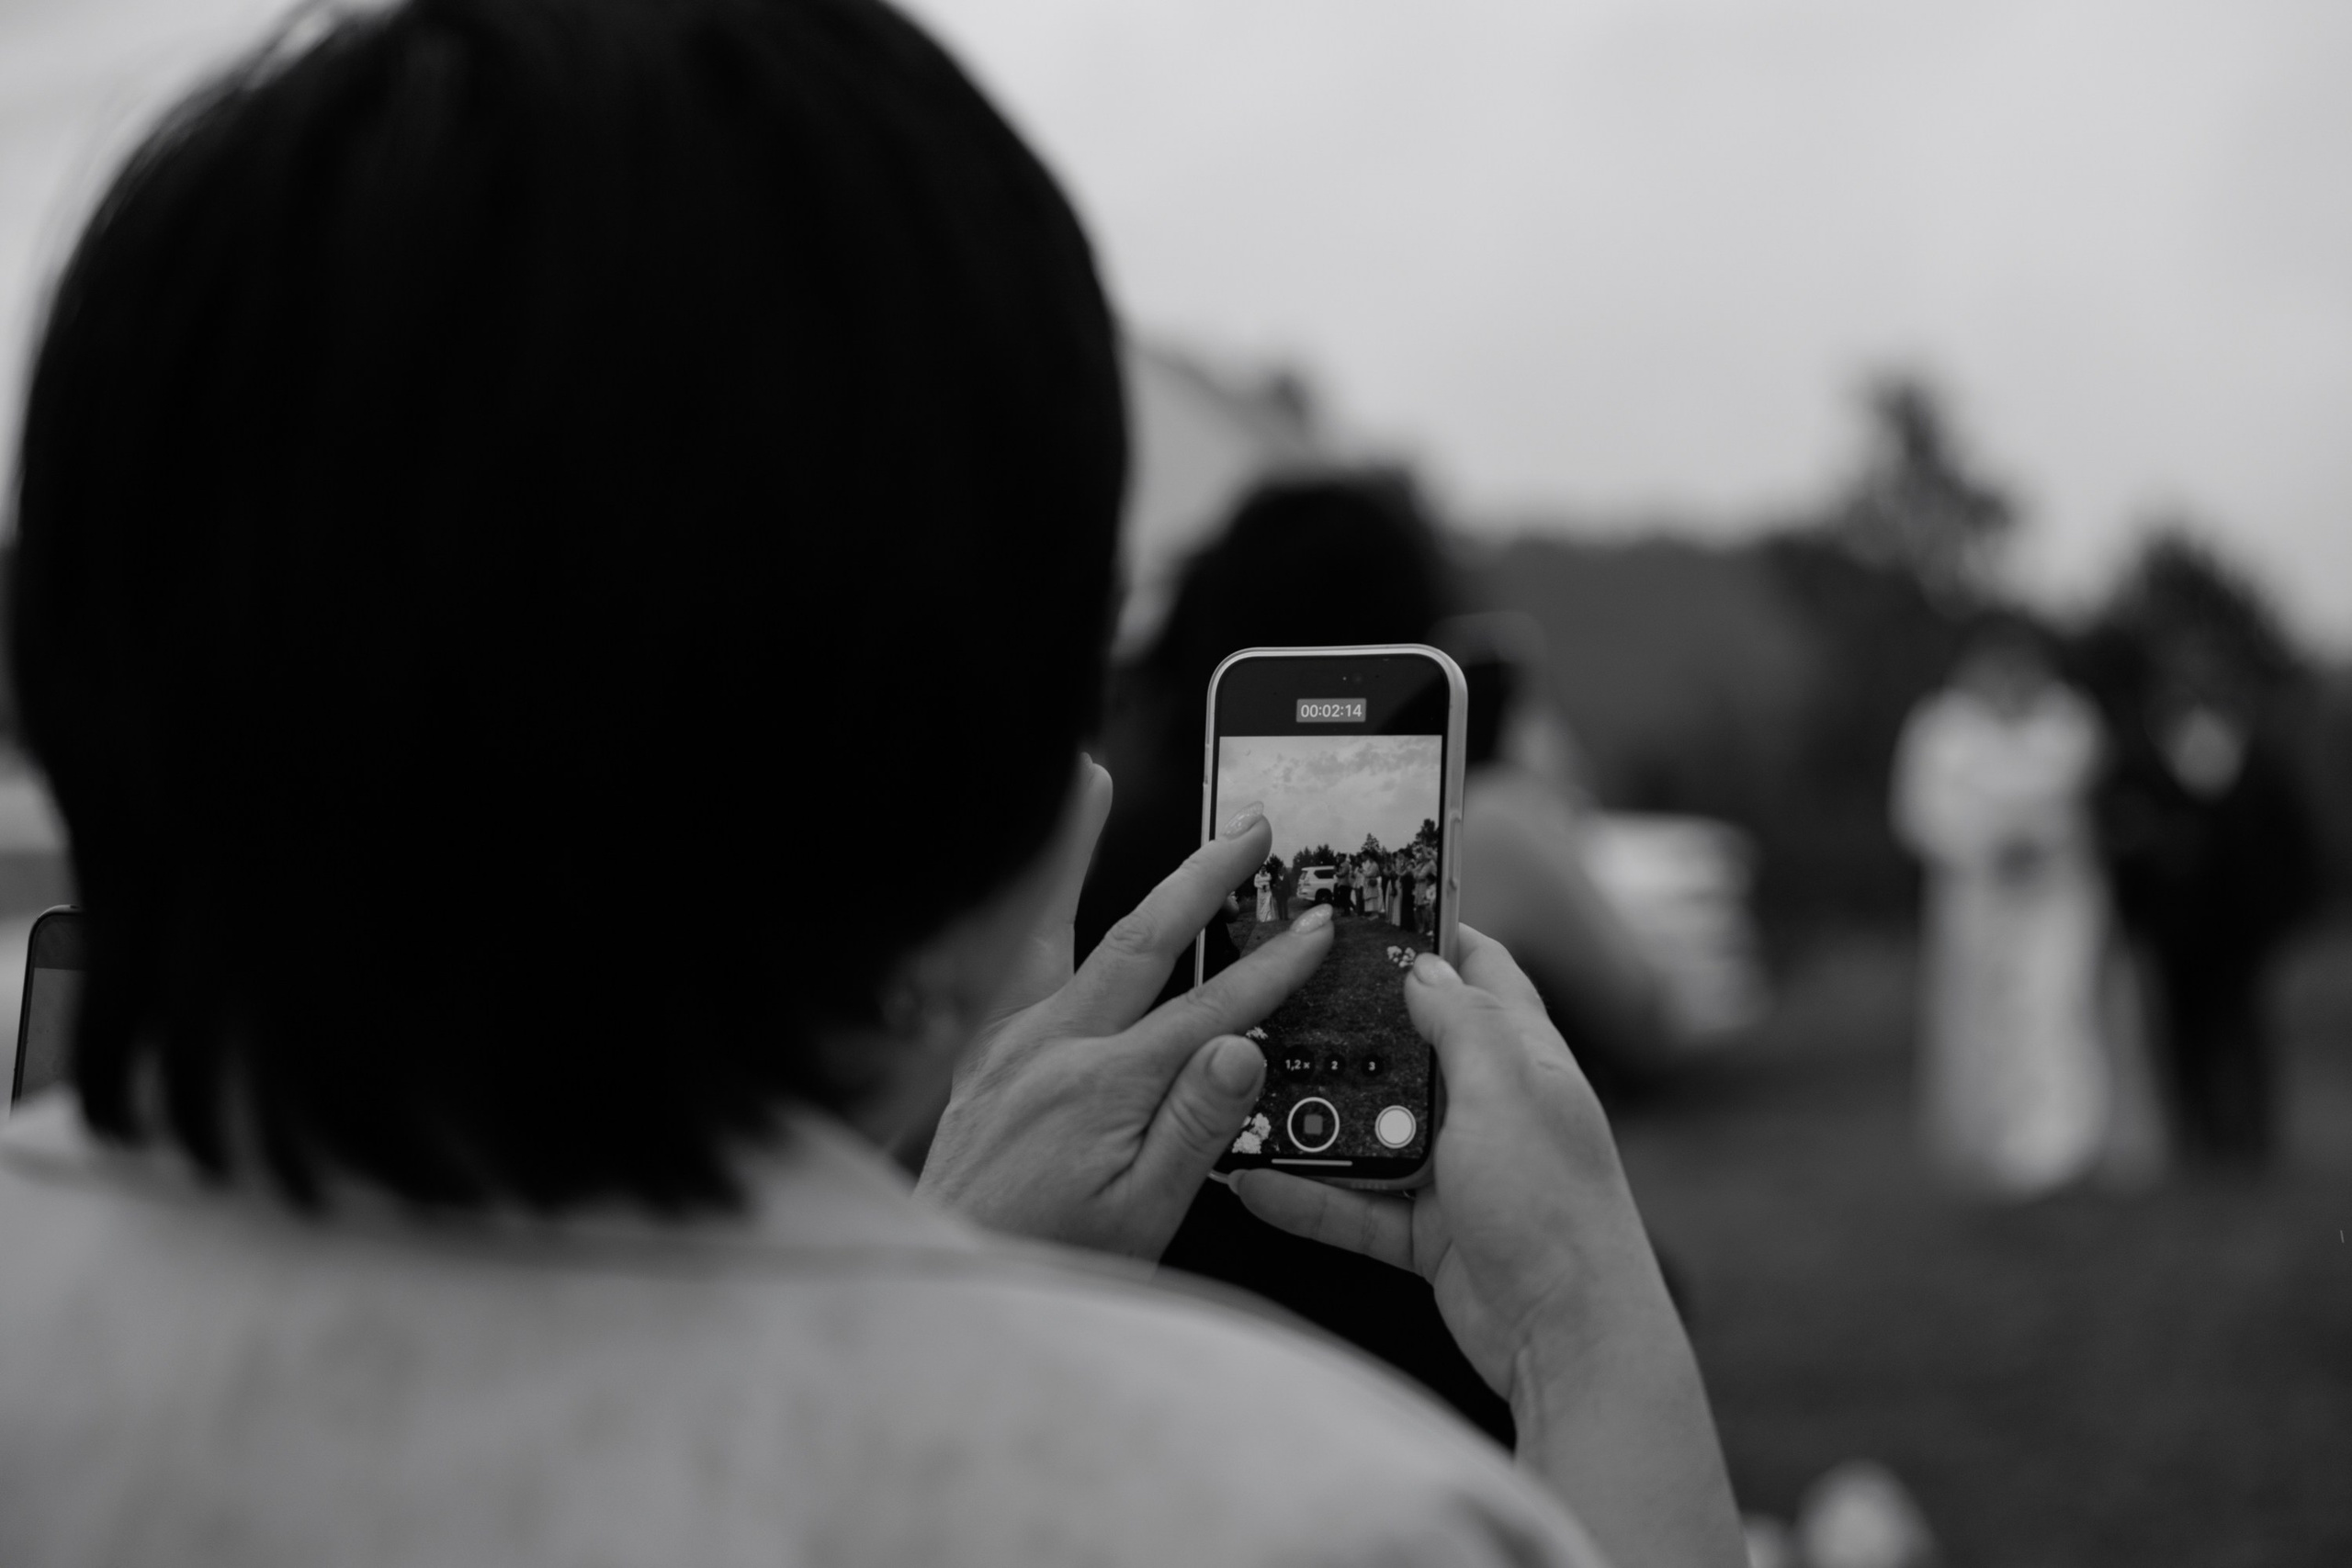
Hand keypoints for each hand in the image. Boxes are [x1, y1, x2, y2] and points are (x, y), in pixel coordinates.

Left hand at [916, 790, 1333, 1258]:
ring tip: (1088, 778)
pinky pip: (1017, 961)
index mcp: (1103, 1087)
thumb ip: (1194, 1129)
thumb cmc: (1046, 1258)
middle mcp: (1051, 1047)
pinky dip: (1031, 904)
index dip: (1272, 968)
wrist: (947, 1276)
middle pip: (1141, 937)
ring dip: (1078, 848)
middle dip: (1203, 875)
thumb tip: (1241, 1051)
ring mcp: (1010, 1042)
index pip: (1211, 1011)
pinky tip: (1032, 878)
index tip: (1313, 928)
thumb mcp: (1141, 1218)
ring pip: (1056, 926)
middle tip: (1248, 829)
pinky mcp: (985, 1052)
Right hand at [1231, 926, 1744, 1567]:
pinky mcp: (1429, 1231)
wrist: (1569, 1338)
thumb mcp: (1506, 1092)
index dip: (1434, 935)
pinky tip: (1253, 1184)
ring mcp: (1458, 1170)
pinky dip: (1309, 1197)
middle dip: (1349, 1026)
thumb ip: (1463, 1023)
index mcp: (1524, 1057)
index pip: (1483, 971)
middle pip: (1409, 1047)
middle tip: (1277, 995)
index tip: (1369, 910)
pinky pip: (1356, 1204)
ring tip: (1247, 1092)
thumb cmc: (1553, 1206)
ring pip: (1372, 1127)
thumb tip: (1423, 964)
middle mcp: (1490, 1106)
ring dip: (1316, 1117)